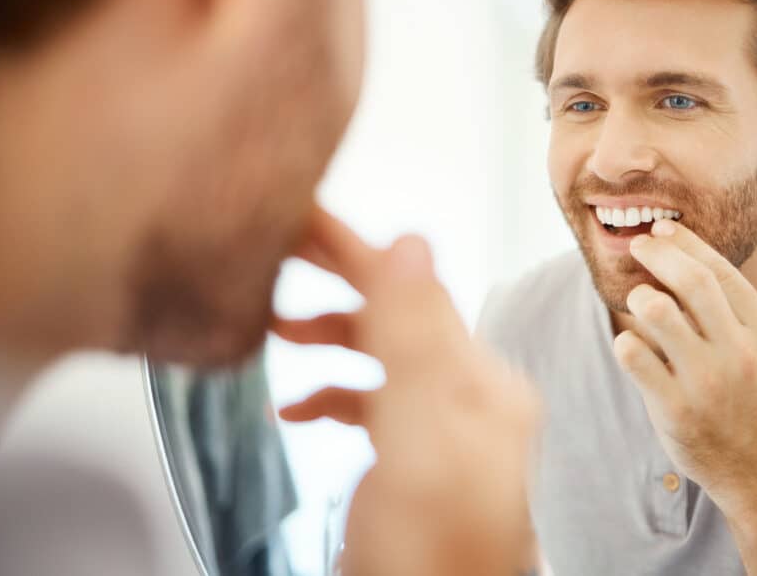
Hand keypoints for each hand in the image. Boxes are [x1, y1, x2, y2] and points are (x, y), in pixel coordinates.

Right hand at [274, 208, 538, 575]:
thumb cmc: (439, 558)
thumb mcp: (421, 441)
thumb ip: (413, 342)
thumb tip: (411, 245)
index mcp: (481, 384)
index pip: (412, 289)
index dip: (350, 248)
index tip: (299, 214)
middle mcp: (469, 399)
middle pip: (395, 314)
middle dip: (334, 281)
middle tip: (275, 252)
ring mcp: (441, 432)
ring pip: (379, 355)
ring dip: (329, 334)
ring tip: (276, 325)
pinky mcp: (413, 464)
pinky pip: (371, 406)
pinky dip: (332, 393)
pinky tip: (299, 403)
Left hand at [615, 218, 756, 513]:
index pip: (721, 271)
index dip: (687, 243)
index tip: (663, 230)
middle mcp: (739, 353)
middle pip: (690, 282)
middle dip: (658, 254)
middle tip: (638, 245)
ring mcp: (706, 382)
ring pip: (658, 314)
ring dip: (640, 297)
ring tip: (638, 299)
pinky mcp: (674, 410)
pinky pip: (635, 358)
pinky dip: (626, 343)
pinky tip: (631, 344)